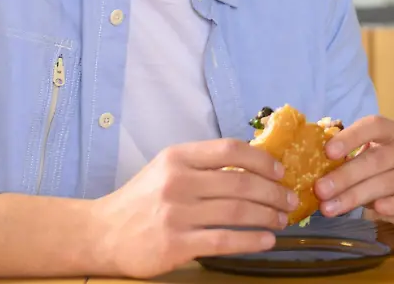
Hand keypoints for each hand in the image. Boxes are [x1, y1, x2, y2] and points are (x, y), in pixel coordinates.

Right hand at [89, 138, 298, 278]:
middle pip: (241, 182)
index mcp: (178, 157)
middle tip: (290, 199)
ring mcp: (177, 213)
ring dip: (268, 215)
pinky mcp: (176, 244)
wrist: (103, 233)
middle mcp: (178, 181)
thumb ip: (202, 165)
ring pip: (238, 211)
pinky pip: (225, 240)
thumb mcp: (167, 169)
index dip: (262, 160)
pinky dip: (252, 240)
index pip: (230, 150)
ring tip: (282, 219)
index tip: (280, 171)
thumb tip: (253, 165)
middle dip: (274, 192)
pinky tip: (267, 240)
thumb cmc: (142, 200)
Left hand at [314, 115, 393, 229]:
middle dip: (344, 175)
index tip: (328, 152)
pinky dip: (387, 207)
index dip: (351, 137)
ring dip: (353, 196)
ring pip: (384, 184)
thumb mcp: (369, 155)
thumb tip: (311, 161)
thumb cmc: (384, 171)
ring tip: (328, 208)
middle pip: (376, 159)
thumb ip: (348, 155)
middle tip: (319, 189)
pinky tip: (370, 211)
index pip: (374, 126)